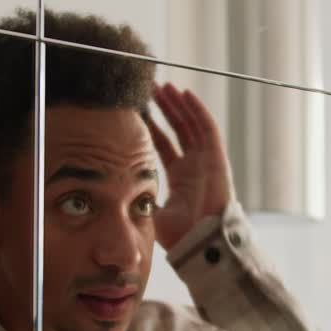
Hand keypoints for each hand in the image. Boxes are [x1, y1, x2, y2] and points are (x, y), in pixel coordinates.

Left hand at [147, 83, 235, 249]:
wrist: (202, 245)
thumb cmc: (180, 235)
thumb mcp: (150, 213)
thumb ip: (137, 198)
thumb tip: (113, 191)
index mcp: (179, 178)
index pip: (164, 145)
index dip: (152, 126)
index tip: (137, 110)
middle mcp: (194, 166)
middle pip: (178, 129)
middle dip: (164, 109)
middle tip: (149, 89)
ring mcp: (206, 161)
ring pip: (191, 124)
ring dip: (178, 104)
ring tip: (163, 86)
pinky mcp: (217, 158)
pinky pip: (208, 128)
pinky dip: (197, 110)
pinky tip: (184, 94)